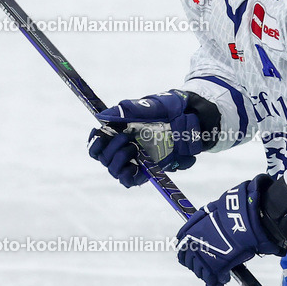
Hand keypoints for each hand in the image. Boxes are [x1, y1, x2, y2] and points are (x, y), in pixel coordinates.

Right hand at [88, 90, 211, 186]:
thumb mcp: (149, 104)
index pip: (97, 144)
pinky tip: (136, 165)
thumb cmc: (169, 108)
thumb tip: (103, 116)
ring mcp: (136, 160)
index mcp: (120, 132)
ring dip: (119, 160)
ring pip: (115, 171)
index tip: (99, 133)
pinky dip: (129, 176)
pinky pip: (131, 181)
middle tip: (126, 137)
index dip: (94, 142)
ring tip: (133, 147)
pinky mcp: (148, 169)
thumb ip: (128, 109)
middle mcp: (125, 147)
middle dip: (111, 148)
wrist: (191, 116)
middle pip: (104, 158)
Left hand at [176, 175, 286, 285]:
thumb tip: (202, 222)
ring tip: (218, 273)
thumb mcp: (207, 213)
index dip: (189, 254)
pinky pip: (211, 280)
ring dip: (207, 273)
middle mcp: (191, 248)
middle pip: (190, 263)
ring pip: (200, 272)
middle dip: (198, 265)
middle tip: (209, 265)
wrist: (239, 220)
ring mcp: (201, 258)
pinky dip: (216, 282)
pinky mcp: (214, 268)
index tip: (197, 255)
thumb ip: (201, 221)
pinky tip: (222, 281)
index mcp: (187, 235)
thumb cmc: (226, 214)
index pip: (182, 250)